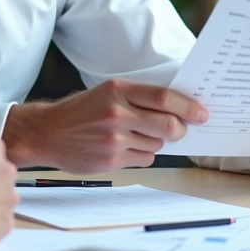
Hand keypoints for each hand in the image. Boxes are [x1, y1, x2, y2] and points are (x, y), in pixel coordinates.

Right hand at [2, 78, 208, 171]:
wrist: (47, 133)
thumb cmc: (82, 111)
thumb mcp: (108, 93)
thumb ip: (139, 99)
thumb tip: (178, 110)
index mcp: (118, 90)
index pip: (164, 98)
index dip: (188, 107)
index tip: (202, 113)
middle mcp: (116, 113)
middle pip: (167, 124)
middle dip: (180, 129)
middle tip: (181, 130)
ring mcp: (114, 139)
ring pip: (157, 144)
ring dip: (156, 142)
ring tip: (136, 135)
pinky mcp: (111, 160)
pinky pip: (145, 159)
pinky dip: (144, 155)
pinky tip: (126, 148)